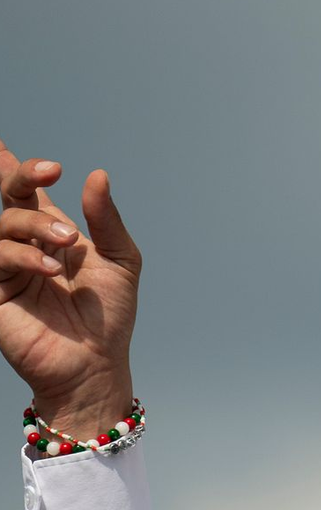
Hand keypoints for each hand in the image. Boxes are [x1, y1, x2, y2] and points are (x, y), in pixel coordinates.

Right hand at [0, 138, 140, 436]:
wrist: (96, 363)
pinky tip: (50, 268)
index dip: (13, 166)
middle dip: (21, 177)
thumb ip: (107, 220)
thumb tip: (97, 175)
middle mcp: (24, 247)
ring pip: (1, 226)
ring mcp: (5, 269)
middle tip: (48, 172)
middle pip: (7, 198)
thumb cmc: (109, 316)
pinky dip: (22, 257)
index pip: (25, 193)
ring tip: (67, 244)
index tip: (10, 146)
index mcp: (52, 235)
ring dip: (33, 226)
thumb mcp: (120, 262)